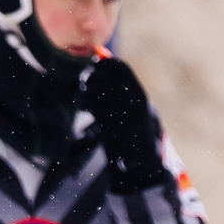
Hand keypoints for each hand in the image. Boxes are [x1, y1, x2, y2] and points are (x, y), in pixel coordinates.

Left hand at [80, 57, 169, 192]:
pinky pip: (91, 105)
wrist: (138, 160)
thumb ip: (118, 90)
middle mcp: (131, 98)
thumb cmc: (132, 134)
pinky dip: (85, 105)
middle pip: (104, 76)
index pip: (121, 68)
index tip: (95, 64)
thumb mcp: (131, 109)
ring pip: (95, 89)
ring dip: (86, 92)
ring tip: (86, 101)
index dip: (105, 63)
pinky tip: (86, 110)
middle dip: (92, 77)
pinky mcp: (108, 120)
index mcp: (138, 93)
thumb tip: (99, 65)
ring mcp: (120, 109)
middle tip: (85, 82)